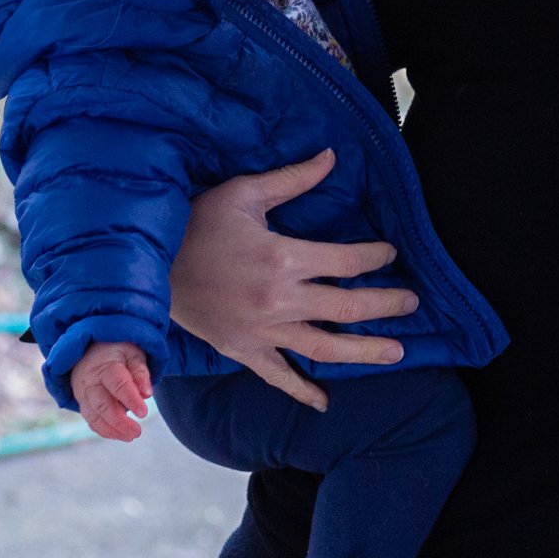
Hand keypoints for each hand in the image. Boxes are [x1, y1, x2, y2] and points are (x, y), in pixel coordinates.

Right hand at [71, 340, 153, 441]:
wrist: (90, 349)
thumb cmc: (118, 350)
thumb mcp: (133, 353)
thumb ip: (140, 372)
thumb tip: (147, 394)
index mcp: (105, 366)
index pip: (118, 385)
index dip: (131, 399)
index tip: (143, 413)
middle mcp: (90, 381)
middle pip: (103, 405)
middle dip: (120, 422)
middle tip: (137, 432)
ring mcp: (83, 393)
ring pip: (94, 416)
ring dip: (112, 430)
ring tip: (131, 436)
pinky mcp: (82, 402)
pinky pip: (90, 420)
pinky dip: (104, 430)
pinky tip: (119, 434)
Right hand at [168, 151, 418, 412]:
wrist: (146, 266)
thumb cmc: (196, 224)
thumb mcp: (244, 194)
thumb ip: (292, 180)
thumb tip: (332, 155)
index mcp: (283, 259)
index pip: (347, 263)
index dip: (375, 257)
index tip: (390, 253)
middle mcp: (279, 300)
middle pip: (348, 307)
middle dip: (386, 305)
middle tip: (412, 304)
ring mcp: (262, 331)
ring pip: (325, 347)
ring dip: (364, 352)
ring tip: (396, 353)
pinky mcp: (242, 350)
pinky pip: (277, 376)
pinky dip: (301, 391)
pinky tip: (324, 402)